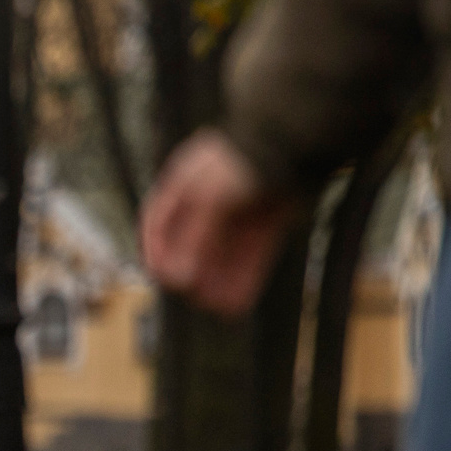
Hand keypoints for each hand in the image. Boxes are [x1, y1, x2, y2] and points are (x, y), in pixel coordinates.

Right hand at [140, 130, 298, 316]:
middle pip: (192, 245)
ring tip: (217, 306)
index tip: (160, 276)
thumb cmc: (241, 162)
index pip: (159, 225)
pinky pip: (251, 256)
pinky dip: (244, 277)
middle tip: (192, 297)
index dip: (157, 252)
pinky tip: (239, 300)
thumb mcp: (208, 200)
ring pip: (223, 254)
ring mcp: (239, 212)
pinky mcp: (266, 222)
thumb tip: (176, 278)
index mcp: (183, 185)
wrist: (293, 143)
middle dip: (192, 273)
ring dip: (218, 280)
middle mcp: (209, 200)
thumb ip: (193, 240)